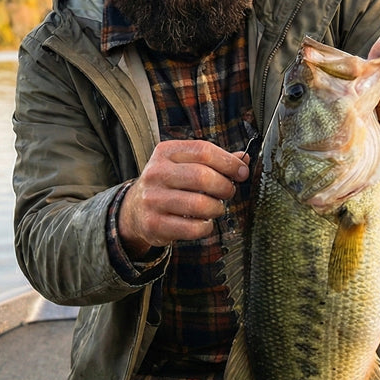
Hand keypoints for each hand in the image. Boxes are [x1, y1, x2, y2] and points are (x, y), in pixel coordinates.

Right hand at [118, 139, 250, 256]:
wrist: (135, 209)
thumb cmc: (169, 184)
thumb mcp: (185, 164)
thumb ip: (214, 160)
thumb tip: (244, 159)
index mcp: (166, 152)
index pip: (204, 150)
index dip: (229, 162)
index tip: (242, 172)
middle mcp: (156, 173)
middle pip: (203, 177)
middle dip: (224, 187)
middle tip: (228, 192)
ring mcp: (152, 199)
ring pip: (200, 204)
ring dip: (217, 208)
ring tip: (215, 208)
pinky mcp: (153, 224)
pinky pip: (192, 228)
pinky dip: (206, 227)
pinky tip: (203, 222)